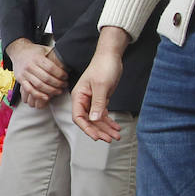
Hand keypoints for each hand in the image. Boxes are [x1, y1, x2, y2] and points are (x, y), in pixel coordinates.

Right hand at [10, 38, 67, 105]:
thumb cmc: (33, 51)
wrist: (18, 51)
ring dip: (50, 90)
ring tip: (58, 91)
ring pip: (39, 85)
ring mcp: (24, 74)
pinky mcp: (20, 80)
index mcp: (37, 58)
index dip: (60, 74)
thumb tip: (68, 56)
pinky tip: (46, 97)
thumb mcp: (44, 49)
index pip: (51, 68)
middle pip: (46, 78)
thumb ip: (54, 53)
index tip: (66, 77)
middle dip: (58, 83)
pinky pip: (29, 89)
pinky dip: (38, 95)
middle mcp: (30, 66)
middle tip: (64, 85)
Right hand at [71, 26, 129, 141]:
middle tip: (109, 139)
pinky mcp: (100, 99)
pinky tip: (116, 127)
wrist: (111, 56)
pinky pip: (103, 114)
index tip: (96, 137)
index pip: (78, 117)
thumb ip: (97, 103)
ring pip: (97, 119)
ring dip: (106, 128)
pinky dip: (109, 121)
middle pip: (89, 121)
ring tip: (116, 136)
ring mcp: (92, 101)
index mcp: (78, 96)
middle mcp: (83, 100)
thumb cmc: (103, 67)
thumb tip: (93, 119)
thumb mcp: (101, 86)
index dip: (87, 129)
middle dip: (99, 131)